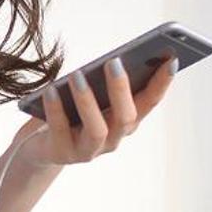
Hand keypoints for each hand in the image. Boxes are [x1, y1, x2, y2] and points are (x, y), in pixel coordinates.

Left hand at [14, 55, 179, 166]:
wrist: (40, 146)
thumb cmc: (71, 112)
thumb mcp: (90, 94)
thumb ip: (102, 81)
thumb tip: (113, 60)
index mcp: (125, 121)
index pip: (150, 102)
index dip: (163, 83)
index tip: (171, 59)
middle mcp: (113, 138)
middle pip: (126, 117)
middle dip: (121, 89)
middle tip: (114, 62)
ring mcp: (88, 150)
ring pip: (97, 129)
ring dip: (88, 101)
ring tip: (77, 75)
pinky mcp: (62, 153)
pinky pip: (60, 130)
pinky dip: (55, 109)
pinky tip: (50, 90)